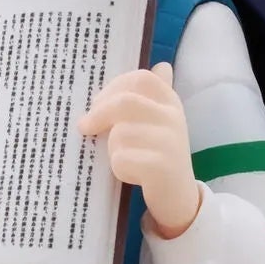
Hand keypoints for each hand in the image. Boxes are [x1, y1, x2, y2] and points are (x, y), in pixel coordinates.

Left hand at [76, 60, 201, 238]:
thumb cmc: (160, 155)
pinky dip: (118, 168)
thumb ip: (154, 96)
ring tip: (123, 158)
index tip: (97, 102)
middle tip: (85, 127)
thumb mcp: (161, 122)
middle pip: (126, 103)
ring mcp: (169, 142)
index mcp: (171, 103)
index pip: (141, 79)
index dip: (113, 87)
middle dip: (99, 114)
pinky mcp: (161, 167)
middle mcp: (173, 118)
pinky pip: (121, 159)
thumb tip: (161, 66)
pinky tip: (130, 175)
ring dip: (112, 148)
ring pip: (120, 134)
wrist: (179, 198)